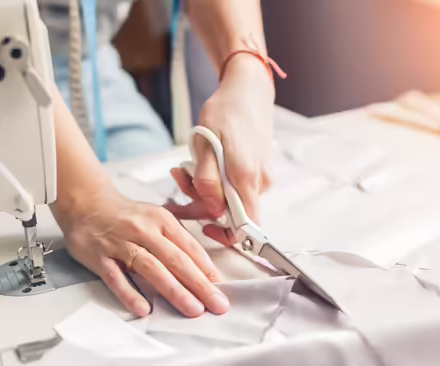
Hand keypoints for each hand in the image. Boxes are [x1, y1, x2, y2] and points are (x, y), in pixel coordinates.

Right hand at [52, 189, 229, 317]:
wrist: (85, 203)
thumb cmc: (127, 216)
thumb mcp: (157, 217)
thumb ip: (179, 239)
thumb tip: (204, 267)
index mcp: (162, 220)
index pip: (189, 248)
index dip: (207, 269)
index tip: (221, 288)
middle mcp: (144, 230)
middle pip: (176, 260)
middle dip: (199, 284)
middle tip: (216, 304)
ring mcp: (121, 243)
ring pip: (151, 268)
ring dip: (174, 290)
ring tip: (192, 309)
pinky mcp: (99, 256)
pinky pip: (116, 277)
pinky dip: (130, 293)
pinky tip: (144, 308)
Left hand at [166, 55, 274, 243]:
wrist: (248, 89)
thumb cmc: (227, 111)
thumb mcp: (207, 143)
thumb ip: (208, 180)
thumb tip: (212, 209)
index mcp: (247, 177)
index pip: (245, 227)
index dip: (225, 235)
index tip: (203, 224)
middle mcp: (259, 181)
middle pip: (232, 212)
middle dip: (201, 201)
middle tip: (179, 179)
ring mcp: (260, 175)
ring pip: (231, 196)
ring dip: (205, 188)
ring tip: (186, 166)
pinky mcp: (257, 167)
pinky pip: (236, 184)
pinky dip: (217, 178)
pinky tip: (203, 161)